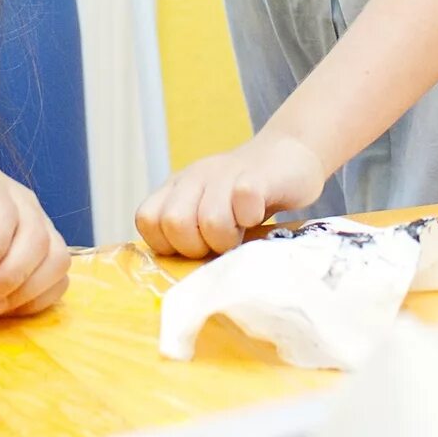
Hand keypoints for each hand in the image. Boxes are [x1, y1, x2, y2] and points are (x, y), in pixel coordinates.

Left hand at [0, 162, 70, 315]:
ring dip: (24, 289)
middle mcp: (22, 199)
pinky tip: (9, 310)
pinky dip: (37, 298)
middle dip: (8, 275)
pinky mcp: (53, 250)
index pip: (2, 208)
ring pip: (54, 256)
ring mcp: (43, 224)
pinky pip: (60, 277)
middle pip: (34, 236)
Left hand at [134, 131, 329, 258]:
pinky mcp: (257, 176)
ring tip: (242, 229)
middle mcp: (194, 177)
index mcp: (176, 188)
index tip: (196, 245)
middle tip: (221, 241)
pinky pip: (243, 199)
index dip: (169, 243)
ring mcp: (224, 173)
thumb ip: (190, 234)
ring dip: (229, 237)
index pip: (147, 219)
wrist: (290, 156)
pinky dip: (251, 215)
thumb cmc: (246, 200)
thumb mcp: (208, 211)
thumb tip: (182, 280)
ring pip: (210, 220)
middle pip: (175, 223)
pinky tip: (258, 212)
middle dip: (199, 246)